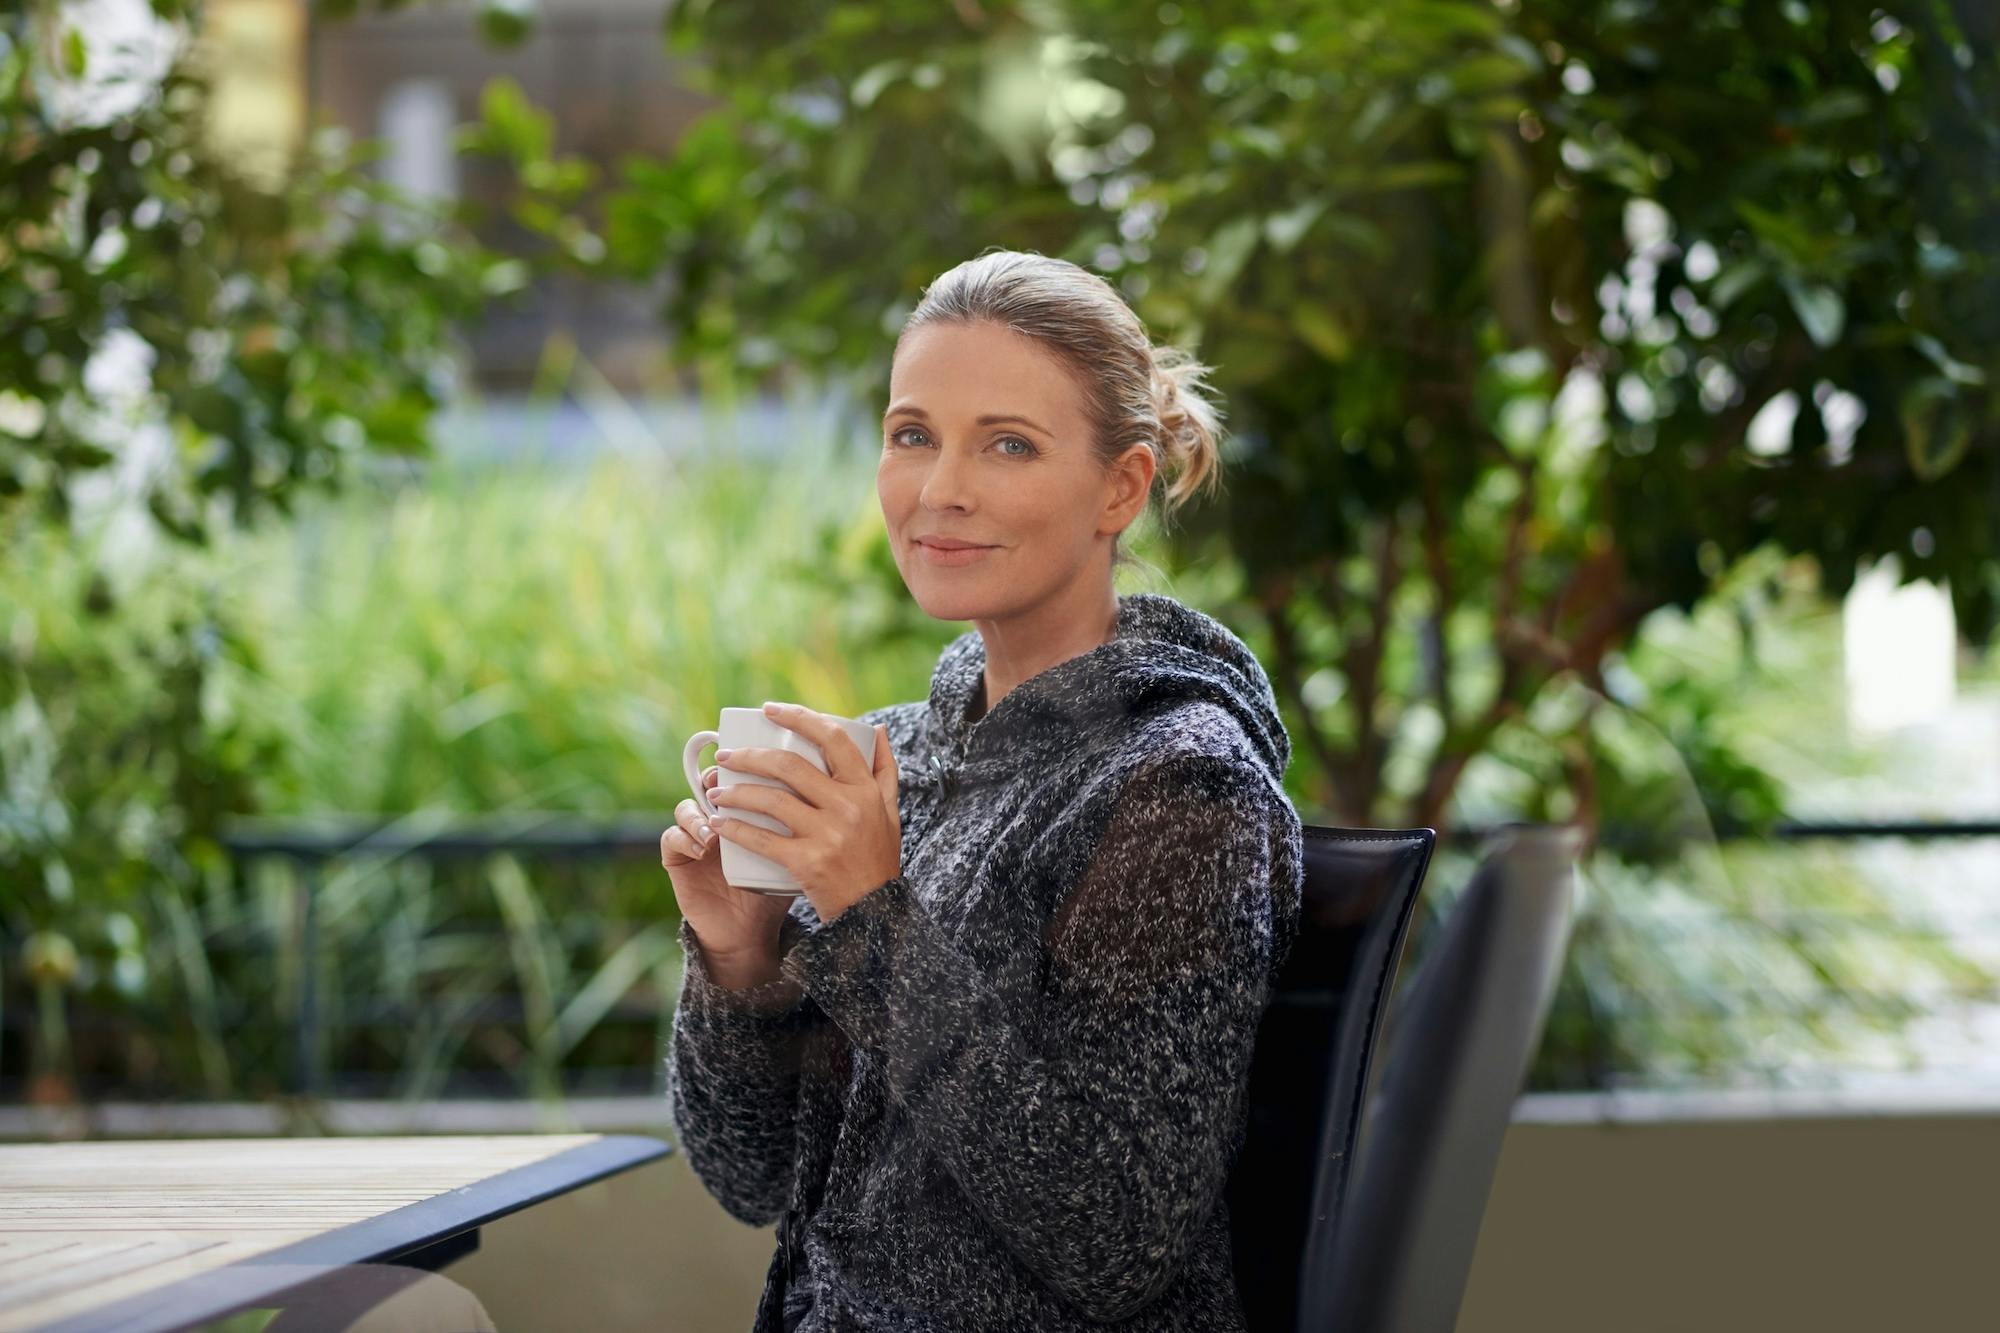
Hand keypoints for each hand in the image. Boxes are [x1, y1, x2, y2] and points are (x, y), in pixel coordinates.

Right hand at [662, 761, 792, 963]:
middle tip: (722, 786)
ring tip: (714, 833)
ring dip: (699, 814)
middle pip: (709, 783)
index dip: (742, 763)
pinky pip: (672, 838)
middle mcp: (717, 818)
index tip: (755, 763)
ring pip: (686, 808)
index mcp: (745, 810)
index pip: (741, 775)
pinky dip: (685, 838)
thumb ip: (809, 824)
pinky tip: (704, 849)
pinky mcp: (677, 859)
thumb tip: (834, 788)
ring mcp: (694, 836)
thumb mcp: (797, 853)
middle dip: (715, 780)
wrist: (750, 932)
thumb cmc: (777, 889)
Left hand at [706, 701, 901, 923]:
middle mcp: (848, 807)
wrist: (874, 912)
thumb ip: (885, 768)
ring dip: (736, 792)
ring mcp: (827, 835)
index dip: (800, 717)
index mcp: (866, 789)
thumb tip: (877, 727)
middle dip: (751, 756)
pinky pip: (762, 839)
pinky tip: (718, 822)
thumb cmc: (878, 857)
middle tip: (726, 756)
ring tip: (716, 790)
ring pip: (771, 799)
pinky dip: (735, 829)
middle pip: (791, 766)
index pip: (833, 738)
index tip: (770, 709)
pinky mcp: (807, 862)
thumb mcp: (890, 811)